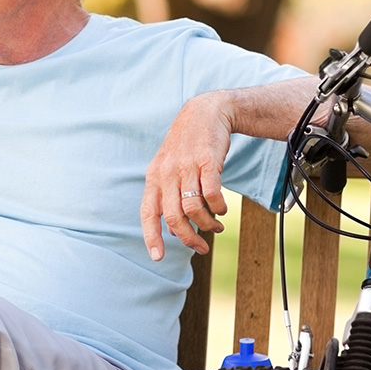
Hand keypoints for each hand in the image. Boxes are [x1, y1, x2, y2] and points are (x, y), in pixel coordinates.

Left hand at [140, 92, 234, 260]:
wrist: (206, 112)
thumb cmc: (188, 145)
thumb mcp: (169, 166)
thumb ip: (167, 194)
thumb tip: (172, 228)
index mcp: (154, 176)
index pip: (148, 212)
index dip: (151, 236)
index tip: (157, 257)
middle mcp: (167, 173)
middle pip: (174, 216)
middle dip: (188, 238)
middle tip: (201, 248)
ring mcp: (186, 166)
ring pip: (193, 208)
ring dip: (207, 224)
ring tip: (216, 226)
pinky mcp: (208, 161)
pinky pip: (212, 194)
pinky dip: (218, 207)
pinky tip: (222, 209)